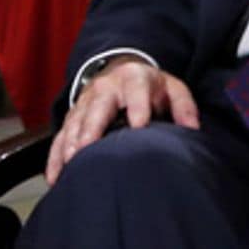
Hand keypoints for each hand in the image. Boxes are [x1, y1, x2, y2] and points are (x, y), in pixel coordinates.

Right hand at [45, 56, 199, 183]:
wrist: (121, 71)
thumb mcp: (172, 88)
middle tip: (87, 148)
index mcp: (134, 78)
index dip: (137, 106)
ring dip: (71, 143)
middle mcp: (106, 88)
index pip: (136, 90)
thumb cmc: (150, 87)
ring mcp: (85, 102)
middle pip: (97, 107)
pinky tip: (55, 178)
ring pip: (75, 122)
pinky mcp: (72, 117)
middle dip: (92, 127)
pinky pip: (60, 136)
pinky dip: (55, 157)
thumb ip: (184, 107)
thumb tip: (192, 129)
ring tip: (70, 164)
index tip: (139, 125)